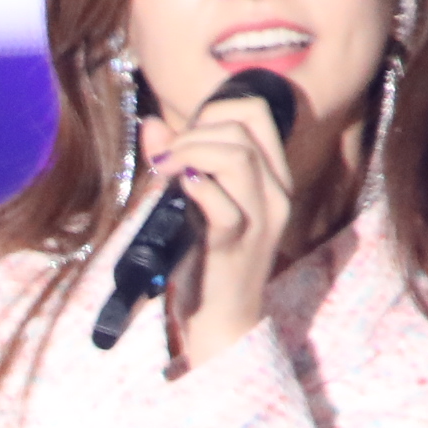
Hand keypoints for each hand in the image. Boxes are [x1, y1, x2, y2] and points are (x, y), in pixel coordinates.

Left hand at [140, 85, 296, 367]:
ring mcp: (261, 218)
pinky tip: (177, 189)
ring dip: (190, 152)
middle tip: (165, 158)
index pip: (258, 112)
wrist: (221, 318)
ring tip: (164, 170)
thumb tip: (151, 125)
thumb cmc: (207, 257)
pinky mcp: (236, 243)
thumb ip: (178, 161)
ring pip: (237, 157)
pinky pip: (222, 204)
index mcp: (272, 176)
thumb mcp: (195, 201)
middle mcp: (275, 192)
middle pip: (242, 128)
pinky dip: (195, 187)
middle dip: (194, 131)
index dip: (215, 109)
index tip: (184, 134)